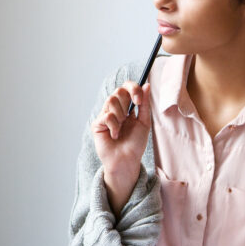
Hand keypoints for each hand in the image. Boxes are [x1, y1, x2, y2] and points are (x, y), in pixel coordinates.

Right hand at [91, 81, 151, 212]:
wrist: (127, 160)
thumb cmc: (135, 143)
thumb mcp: (144, 122)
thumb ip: (144, 104)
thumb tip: (147, 85)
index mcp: (127, 107)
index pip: (126, 88)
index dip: (133, 88)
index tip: (139, 99)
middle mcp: (115, 109)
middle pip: (118, 90)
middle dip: (128, 98)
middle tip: (132, 111)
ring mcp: (105, 115)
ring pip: (111, 100)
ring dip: (121, 114)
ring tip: (122, 127)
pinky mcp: (97, 124)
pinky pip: (107, 116)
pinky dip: (114, 125)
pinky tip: (115, 135)